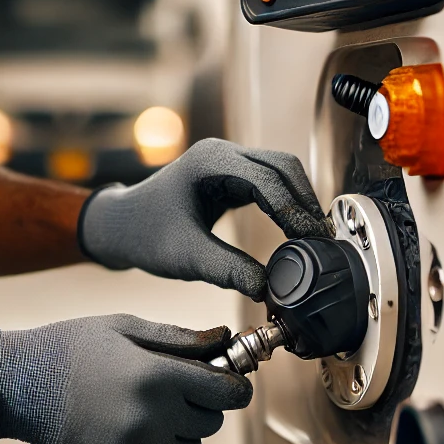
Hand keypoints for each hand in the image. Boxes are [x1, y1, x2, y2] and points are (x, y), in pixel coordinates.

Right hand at [0, 314, 251, 443]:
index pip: (228, 393)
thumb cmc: (71, 348)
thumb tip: (224, 340)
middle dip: (198, 404)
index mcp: (156, 375)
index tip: (225, 382)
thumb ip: (178, 338)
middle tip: (166, 389)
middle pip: (210, 422)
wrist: (20, 385)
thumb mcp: (123, 328)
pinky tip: (127, 435)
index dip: (231, 385)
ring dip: (175, 432)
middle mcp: (150, 418)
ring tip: (138, 410)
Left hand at [78, 137, 330, 299]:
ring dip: (300, 200)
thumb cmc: (146, 234)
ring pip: (280, 171)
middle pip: (282, 166)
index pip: (267, 179)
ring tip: (316, 238)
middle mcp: (220, 154)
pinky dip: (287, 202)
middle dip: (305, 201)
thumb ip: (229, 270)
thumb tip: (270, 289)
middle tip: (322, 241)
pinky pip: (270, 182)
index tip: (312, 241)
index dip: (294, 210)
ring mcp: (226, 162)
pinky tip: (297, 231)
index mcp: (208, 161)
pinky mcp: (229, 176)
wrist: (121, 225)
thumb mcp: (187, 256)